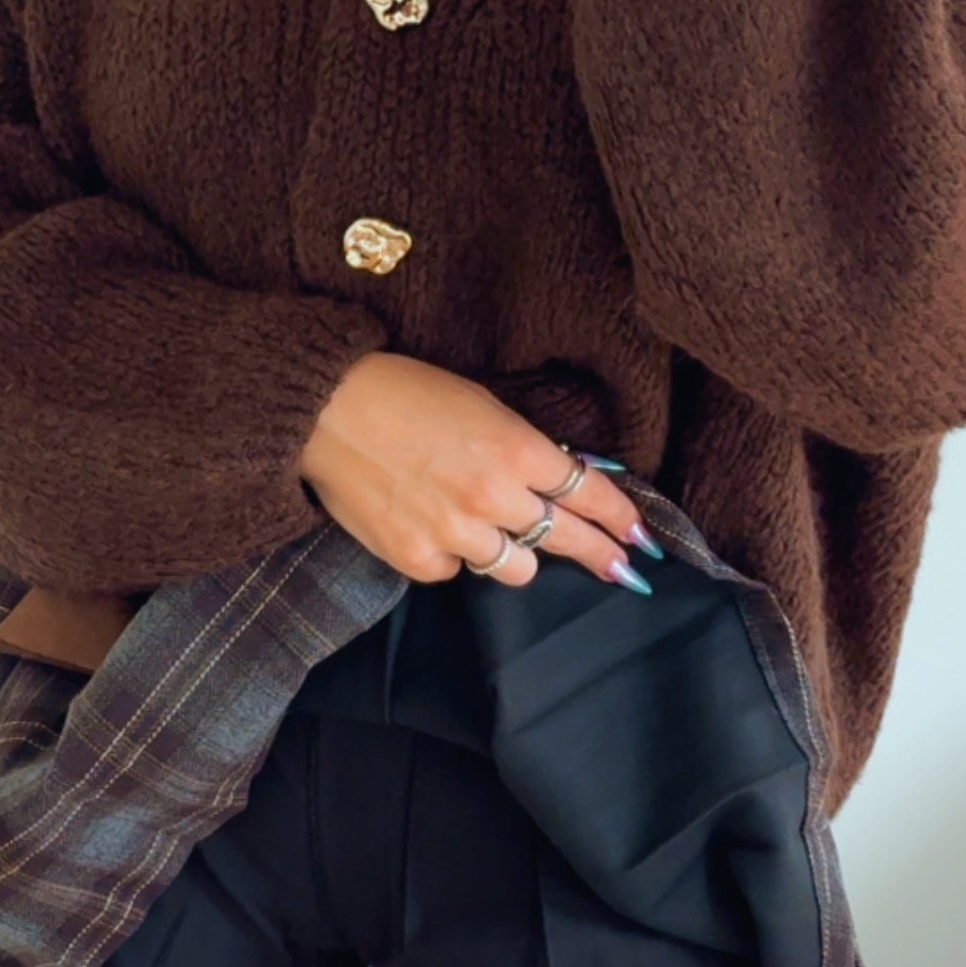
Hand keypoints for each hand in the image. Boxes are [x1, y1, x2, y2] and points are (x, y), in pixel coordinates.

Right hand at [298, 351, 660, 588]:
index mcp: (516, 449)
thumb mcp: (482, 406)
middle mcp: (493, 497)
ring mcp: (455, 533)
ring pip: (516, 568)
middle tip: (623, 571)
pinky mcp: (417, 558)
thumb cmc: (404, 394)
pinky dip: (453, 555)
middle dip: (600, 555)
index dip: (621, 518)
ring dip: (514, 551)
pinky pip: (457, 572)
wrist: (325, 410)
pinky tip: (429, 522)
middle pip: (566, 540)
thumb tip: (566, 482)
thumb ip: (526, 449)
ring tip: (492, 528)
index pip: (588, 493)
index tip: (640, 537)